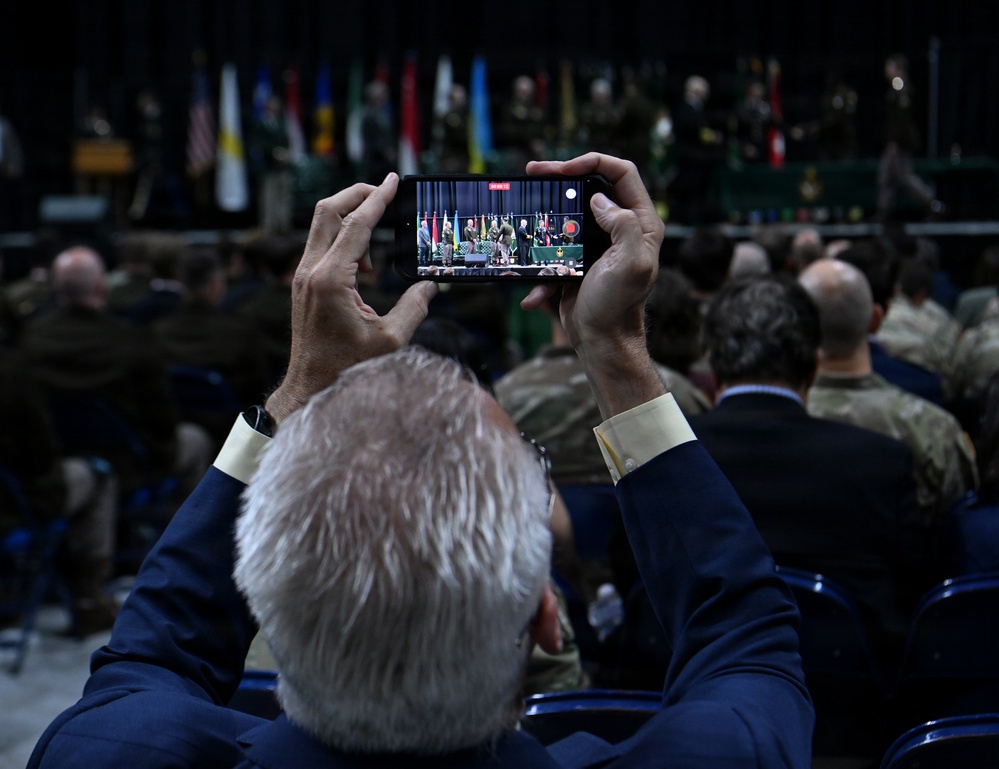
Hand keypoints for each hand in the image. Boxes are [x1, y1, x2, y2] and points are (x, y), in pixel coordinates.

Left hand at [266, 174, 437, 423]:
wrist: (311, 386)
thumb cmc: (348, 367)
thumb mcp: (391, 339)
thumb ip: (415, 307)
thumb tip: (431, 286)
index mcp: (332, 280)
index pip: (356, 224)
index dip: (378, 199)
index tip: (393, 180)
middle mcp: (311, 271)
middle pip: (328, 210)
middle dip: (357, 194)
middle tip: (384, 192)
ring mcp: (303, 276)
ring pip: (322, 225)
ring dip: (351, 219)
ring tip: (377, 247)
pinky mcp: (302, 283)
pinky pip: (322, 245)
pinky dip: (344, 239)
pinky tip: (365, 265)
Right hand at [520, 153, 664, 417]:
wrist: (601, 342)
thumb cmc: (618, 306)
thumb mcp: (631, 263)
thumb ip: (624, 225)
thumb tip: (599, 200)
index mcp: (641, 223)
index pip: (621, 173)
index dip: (592, 162)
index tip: (563, 169)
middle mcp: (621, 227)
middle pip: (590, 186)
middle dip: (561, 177)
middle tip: (533, 171)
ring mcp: (597, 243)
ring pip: (568, 213)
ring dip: (544, 213)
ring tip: (522, 207)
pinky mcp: (576, 259)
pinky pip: (554, 247)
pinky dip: (540, 263)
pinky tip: (534, 287)